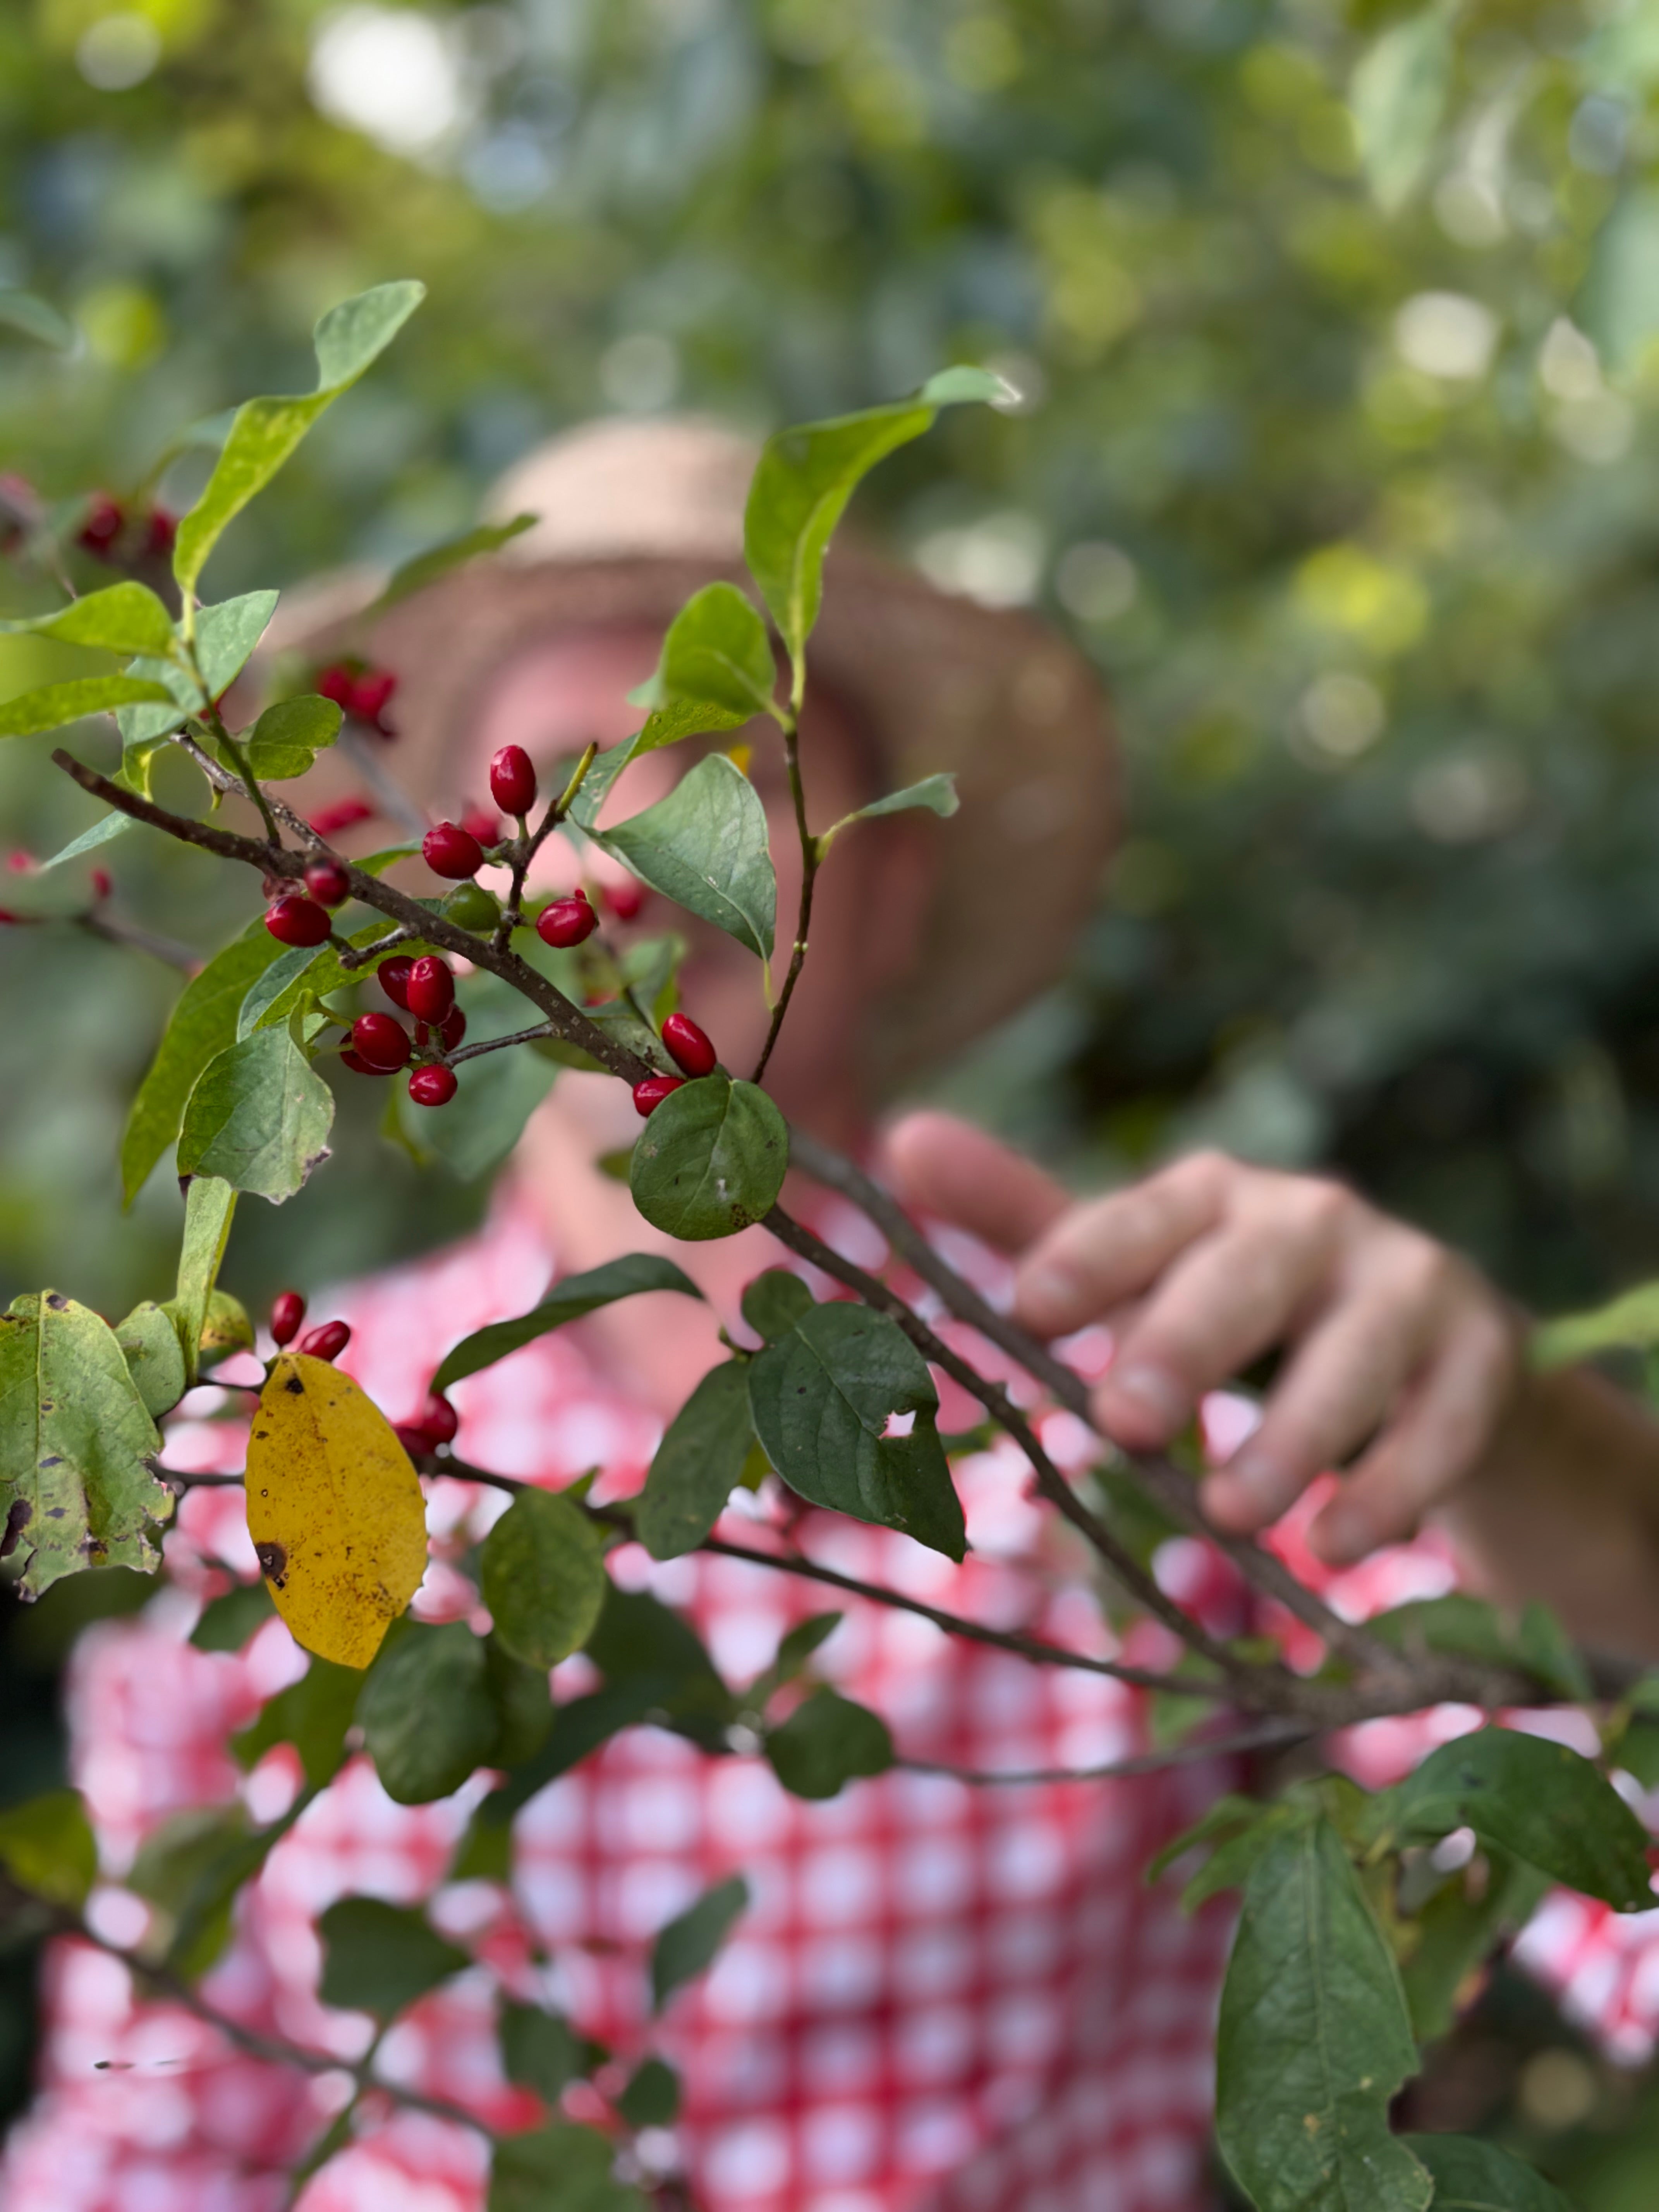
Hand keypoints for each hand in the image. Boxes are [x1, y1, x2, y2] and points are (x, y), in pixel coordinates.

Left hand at [882, 1113, 1525, 1567]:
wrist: (1425, 1351)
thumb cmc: (1242, 1311)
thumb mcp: (1140, 1272)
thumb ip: (1029, 1223)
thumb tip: (904, 1138)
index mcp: (1215, 1196)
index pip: (1145, 1215)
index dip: (1090, 1256)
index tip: (1030, 1308)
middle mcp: (1314, 1219)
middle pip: (1248, 1272)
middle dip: (1184, 1342)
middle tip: (1125, 1420)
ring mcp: (1409, 1281)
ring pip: (1354, 1353)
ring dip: (1289, 1437)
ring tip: (1228, 1513)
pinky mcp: (1482, 1356)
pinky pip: (1444, 1422)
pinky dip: (1392, 1487)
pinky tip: (1337, 1545)